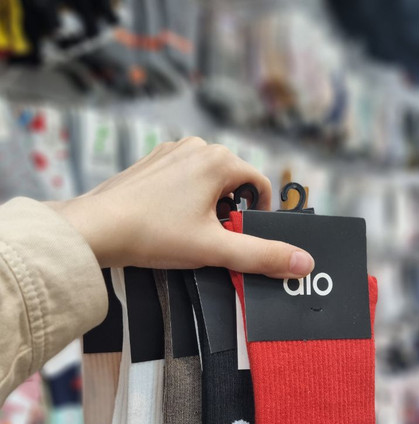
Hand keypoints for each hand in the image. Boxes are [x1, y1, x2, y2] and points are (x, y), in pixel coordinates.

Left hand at [48, 137, 313, 277]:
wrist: (95, 229)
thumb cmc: (153, 234)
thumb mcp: (215, 249)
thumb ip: (262, 256)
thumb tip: (304, 263)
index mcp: (219, 160)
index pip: (260, 185)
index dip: (261, 215)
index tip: (247, 238)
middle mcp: (196, 147)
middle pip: (233, 182)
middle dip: (231, 213)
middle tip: (213, 242)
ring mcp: (170, 151)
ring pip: (206, 180)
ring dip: (208, 207)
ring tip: (188, 234)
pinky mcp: (150, 163)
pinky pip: (181, 179)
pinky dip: (184, 200)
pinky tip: (167, 223)